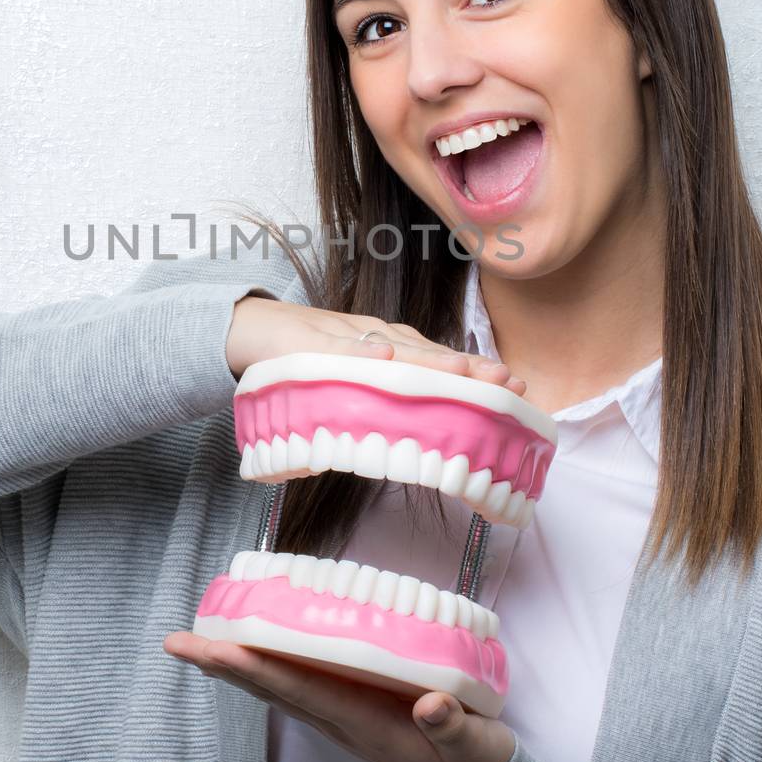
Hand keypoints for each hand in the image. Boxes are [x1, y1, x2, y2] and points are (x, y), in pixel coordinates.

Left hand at [164, 631, 515, 761]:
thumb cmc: (475, 759)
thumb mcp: (473, 745)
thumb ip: (452, 726)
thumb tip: (430, 705)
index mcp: (365, 723)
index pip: (299, 689)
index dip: (255, 667)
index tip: (215, 650)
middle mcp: (343, 719)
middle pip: (271, 687)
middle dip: (223, 664)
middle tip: (178, 641)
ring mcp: (343, 714)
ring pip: (278, 686)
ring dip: (236, 665)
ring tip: (198, 642)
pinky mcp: (352, 706)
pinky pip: (298, 682)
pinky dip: (267, 664)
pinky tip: (252, 648)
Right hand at [226, 297, 525, 396]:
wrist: (248, 329)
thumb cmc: (303, 355)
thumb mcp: (346, 377)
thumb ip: (378, 392)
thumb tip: (415, 432)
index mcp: (385, 348)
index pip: (437, 360)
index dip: (475, 373)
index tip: (513, 387)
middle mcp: (373, 339)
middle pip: (427, 353)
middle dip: (468, 369)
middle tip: (506, 383)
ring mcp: (344, 339)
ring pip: (393, 349)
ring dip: (429, 361)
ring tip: (463, 374)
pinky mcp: (311, 343)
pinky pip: (340, 349)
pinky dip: (361, 353)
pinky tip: (384, 359)